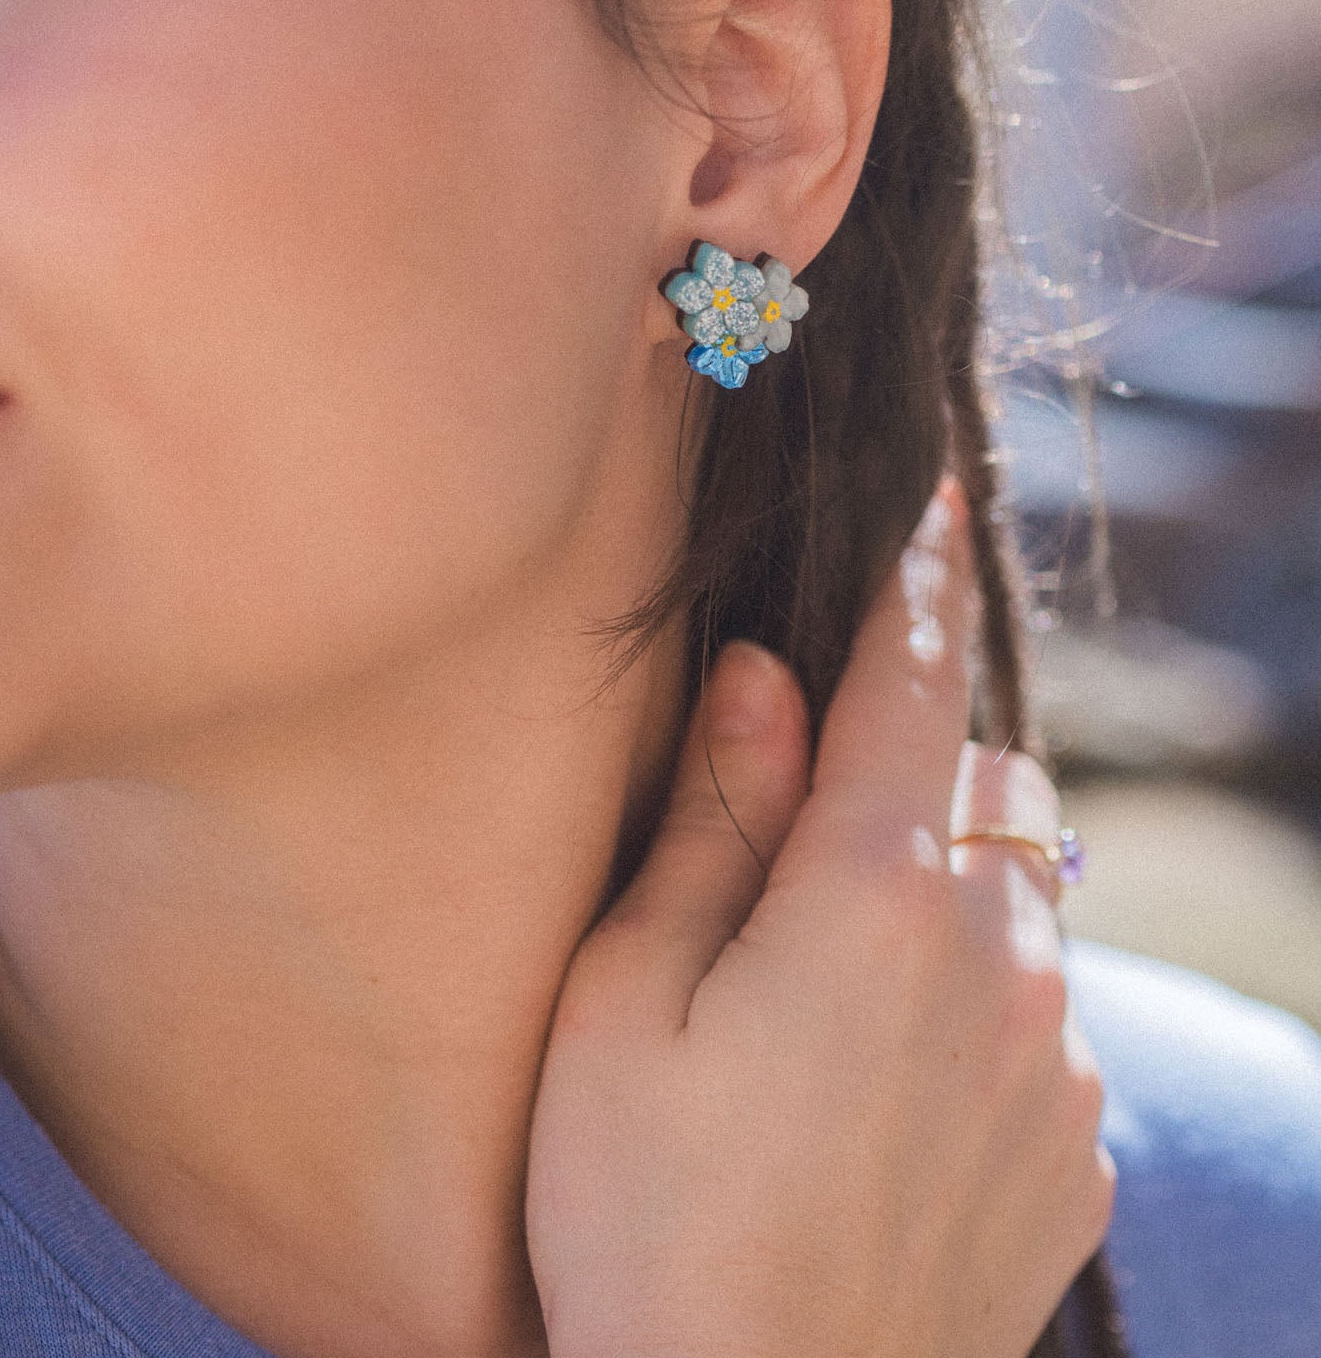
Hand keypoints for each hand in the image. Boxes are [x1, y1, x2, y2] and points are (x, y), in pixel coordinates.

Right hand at [525, 479, 1115, 1357]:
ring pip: (1023, 897)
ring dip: (952, 895)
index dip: (916, 578)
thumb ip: (713, 824)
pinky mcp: (1078, 1151)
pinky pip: (1045, 1018)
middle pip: (984, 783)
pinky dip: (983, 1007)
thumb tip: (762, 681)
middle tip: (811, 853)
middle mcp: (999, 956)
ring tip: (835, 1006)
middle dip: (917, 771)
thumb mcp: (627, 1004)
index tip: (938, 490)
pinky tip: (884, 1100)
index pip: (910, 680)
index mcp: (874, 896)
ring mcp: (1056, 1060)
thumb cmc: (646, 1215)